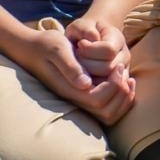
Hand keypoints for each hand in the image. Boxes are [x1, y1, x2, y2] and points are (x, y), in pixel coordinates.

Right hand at [13, 24, 135, 125]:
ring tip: (126, 76)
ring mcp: (79, 100)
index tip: (117, 66)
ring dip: (123, 97)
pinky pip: (108, 108)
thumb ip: (70, 67)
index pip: (98, 100)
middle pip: (107, 112)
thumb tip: (85, 84)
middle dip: (121, 92)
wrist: (34, 49)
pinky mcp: (84, 96)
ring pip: (109, 114)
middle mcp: (75, 99)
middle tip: (122, 70)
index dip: (113, 85)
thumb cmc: (47, 45)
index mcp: (68, 90)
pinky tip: (123, 79)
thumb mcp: (58, 49)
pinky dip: (121, 97)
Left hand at [66, 15, 131, 85]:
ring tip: (81, 70)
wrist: (92, 40)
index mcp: (118, 38)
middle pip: (108, 68)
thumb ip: (83, 29)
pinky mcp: (117, 85)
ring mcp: (122, 71)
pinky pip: (111, 94)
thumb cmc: (83, 33)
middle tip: (78, 59)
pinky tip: (84, 81)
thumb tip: (87, 43)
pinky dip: (96, 91)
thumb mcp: (80, 25)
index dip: (90, 50)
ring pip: (109, 83)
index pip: (108, 50)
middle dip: (87, 66)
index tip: (80, 44)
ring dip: (90, 78)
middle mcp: (124, 56)